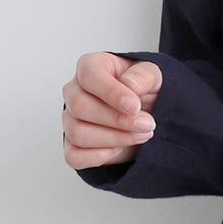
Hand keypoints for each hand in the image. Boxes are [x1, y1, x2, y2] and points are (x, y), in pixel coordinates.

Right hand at [62, 51, 161, 169]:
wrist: (145, 113)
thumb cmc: (143, 89)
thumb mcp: (153, 75)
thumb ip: (144, 75)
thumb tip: (130, 85)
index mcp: (90, 67)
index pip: (90, 76)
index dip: (112, 93)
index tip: (135, 106)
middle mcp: (74, 91)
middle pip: (80, 107)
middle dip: (118, 120)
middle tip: (147, 124)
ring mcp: (70, 119)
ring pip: (78, 133)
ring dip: (115, 138)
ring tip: (141, 134)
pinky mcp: (72, 145)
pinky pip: (74, 156)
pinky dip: (100, 156)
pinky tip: (120, 148)